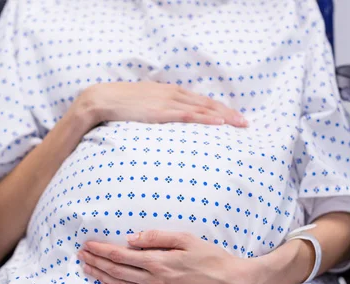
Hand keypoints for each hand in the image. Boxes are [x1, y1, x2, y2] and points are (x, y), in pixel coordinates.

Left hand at [77, 231, 267, 283]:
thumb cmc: (212, 258)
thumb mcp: (187, 239)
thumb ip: (157, 237)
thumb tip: (131, 239)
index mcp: (159, 261)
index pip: (121, 255)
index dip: (101, 250)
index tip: (87, 245)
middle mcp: (155, 281)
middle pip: (117, 271)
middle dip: (96, 262)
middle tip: (81, 256)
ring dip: (101, 277)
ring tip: (87, 270)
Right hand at [82, 82, 247, 127]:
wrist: (103, 99)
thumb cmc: (123, 104)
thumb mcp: (146, 104)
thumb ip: (161, 109)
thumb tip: (170, 121)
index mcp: (171, 92)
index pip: (202, 101)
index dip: (221, 109)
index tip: (235, 118)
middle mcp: (174, 94)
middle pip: (208, 103)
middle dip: (229, 113)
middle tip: (245, 124)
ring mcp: (168, 102)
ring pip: (202, 108)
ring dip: (223, 116)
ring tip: (239, 124)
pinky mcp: (160, 112)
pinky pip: (188, 115)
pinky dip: (205, 118)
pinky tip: (218, 122)